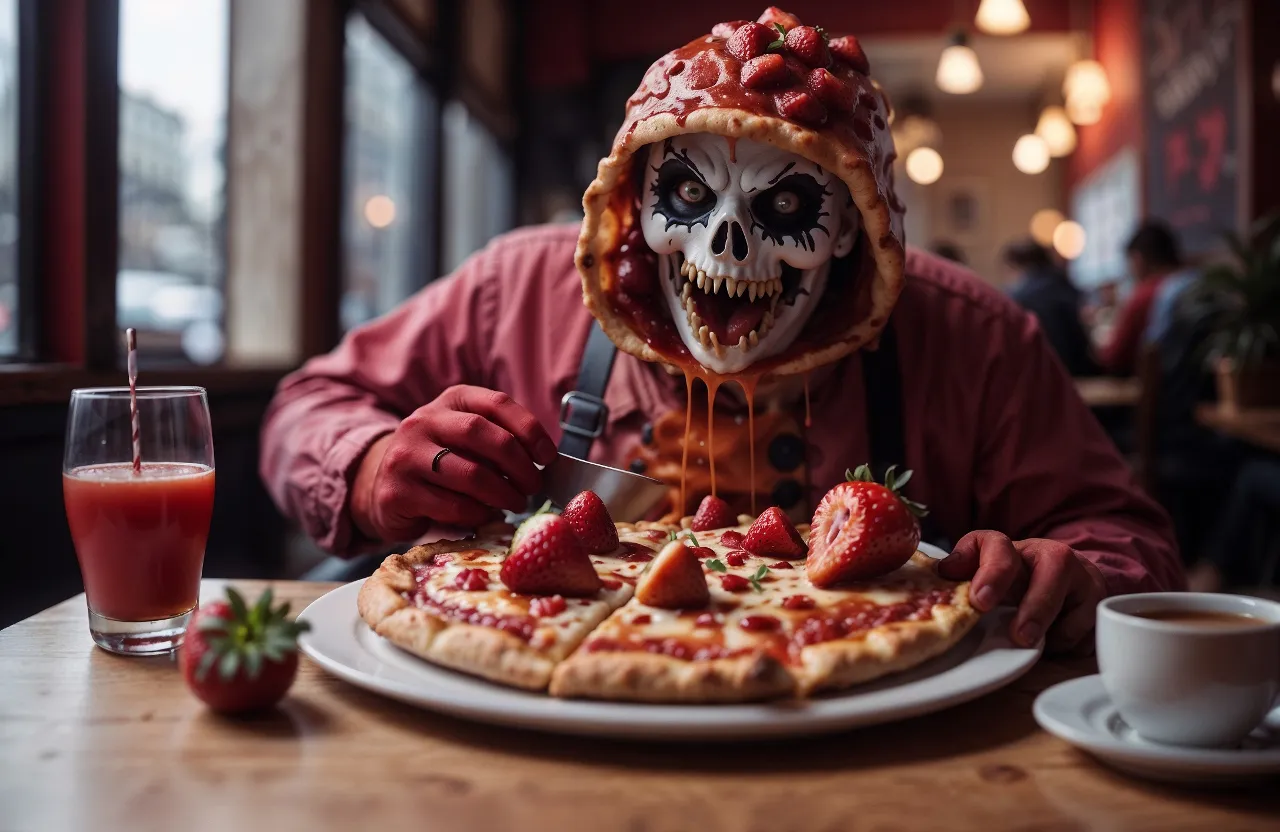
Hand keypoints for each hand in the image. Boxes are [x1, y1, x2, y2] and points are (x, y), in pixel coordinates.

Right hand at [351, 385, 557, 540]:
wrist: (385, 488)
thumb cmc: (442, 463)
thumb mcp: (468, 441)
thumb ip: (500, 442)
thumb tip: (543, 462)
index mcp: (451, 401)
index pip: (497, 403)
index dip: (529, 429)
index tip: (548, 456)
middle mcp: (424, 420)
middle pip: (481, 433)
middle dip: (517, 464)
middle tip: (534, 486)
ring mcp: (406, 455)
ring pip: (469, 473)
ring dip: (502, 494)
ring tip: (516, 504)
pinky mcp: (397, 491)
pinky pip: (452, 505)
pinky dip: (479, 514)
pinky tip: (487, 515)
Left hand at [938, 531, 1107, 652]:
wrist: (1061, 580)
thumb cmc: (1013, 580)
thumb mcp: (984, 572)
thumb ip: (963, 567)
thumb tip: (944, 573)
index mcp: (1014, 548)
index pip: (999, 546)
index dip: (992, 571)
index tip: (980, 602)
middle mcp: (1053, 555)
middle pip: (1054, 569)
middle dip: (1037, 607)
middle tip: (1021, 636)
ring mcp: (1083, 579)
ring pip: (1078, 605)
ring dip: (1055, 632)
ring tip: (1034, 639)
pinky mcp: (1101, 604)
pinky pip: (1090, 631)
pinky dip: (1071, 643)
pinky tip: (1054, 640)